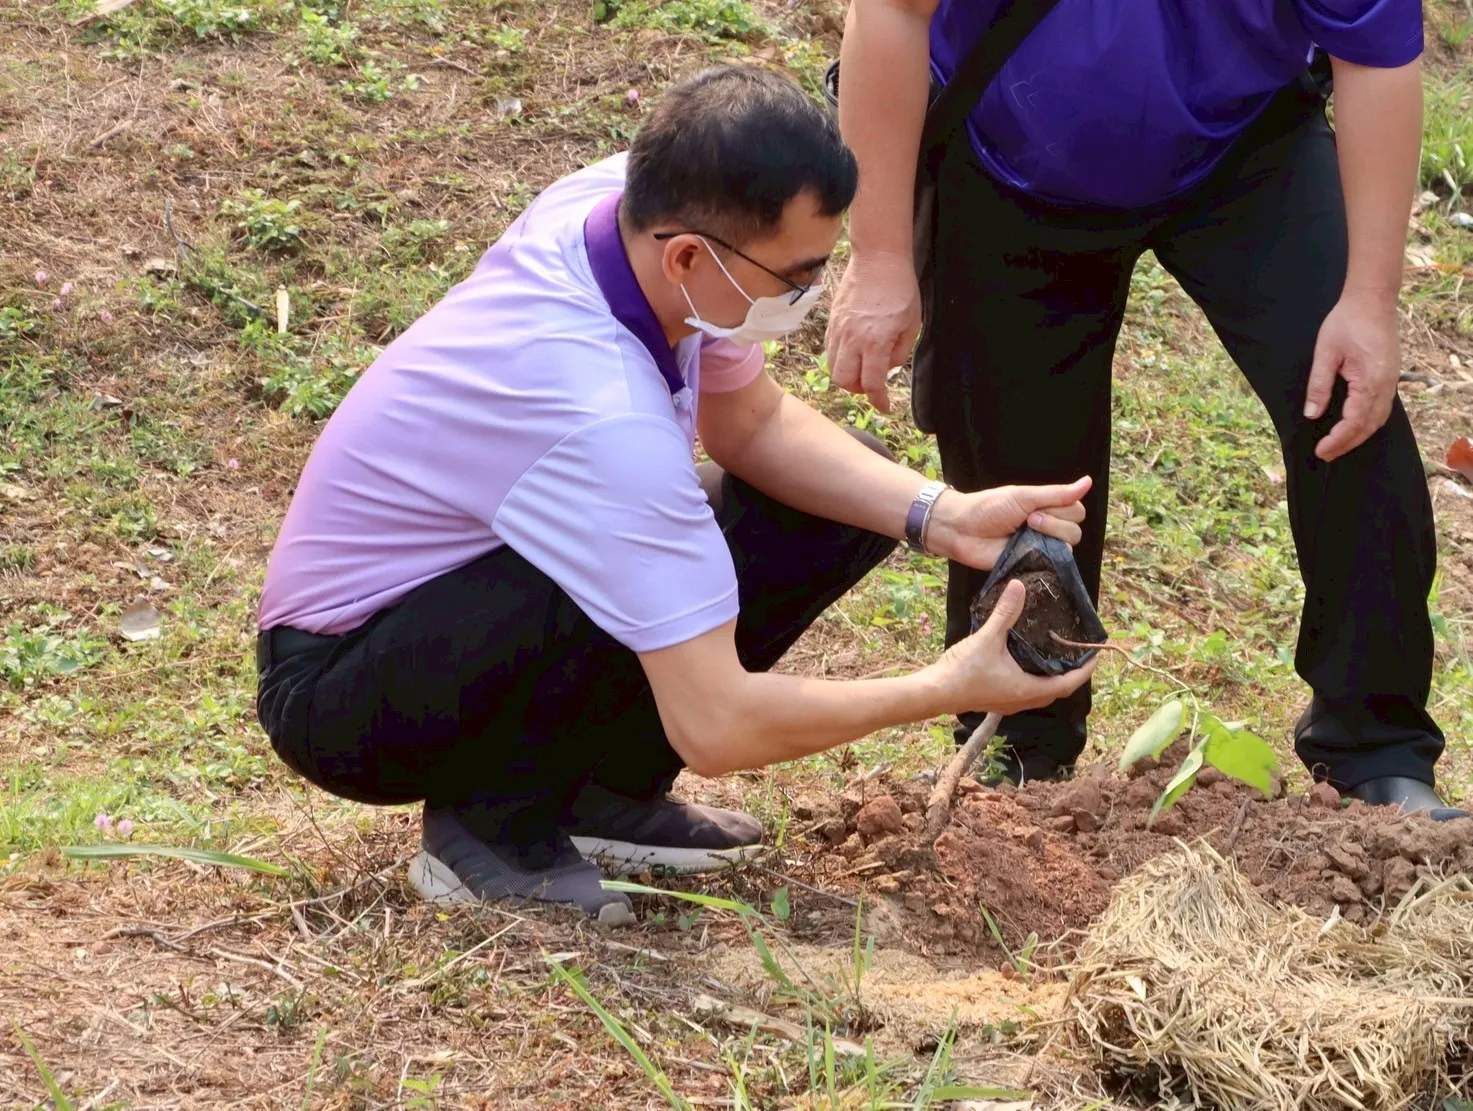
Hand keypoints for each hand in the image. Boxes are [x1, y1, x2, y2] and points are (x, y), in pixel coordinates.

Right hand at [825, 251, 920, 413]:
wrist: (878, 258)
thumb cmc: (901, 289)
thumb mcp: (912, 324)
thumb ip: (900, 352)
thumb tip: (887, 368)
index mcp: (876, 342)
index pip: (872, 384)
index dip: (879, 400)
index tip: (884, 406)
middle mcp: (853, 339)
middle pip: (845, 381)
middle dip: (859, 390)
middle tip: (872, 384)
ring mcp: (839, 330)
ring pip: (833, 368)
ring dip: (847, 376)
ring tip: (863, 368)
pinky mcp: (832, 321)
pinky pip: (830, 351)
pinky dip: (840, 359)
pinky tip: (854, 352)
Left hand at [925, 477, 1091, 569]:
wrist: (962, 529)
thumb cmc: (989, 508)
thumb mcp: (1024, 496)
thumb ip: (1057, 493)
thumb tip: (1089, 481)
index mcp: (1047, 509)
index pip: (1077, 511)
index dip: (1063, 510)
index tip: (1038, 507)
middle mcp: (1048, 529)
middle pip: (1075, 530)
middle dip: (1055, 523)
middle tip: (1029, 520)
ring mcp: (1041, 549)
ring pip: (1068, 548)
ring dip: (1049, 537)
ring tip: (1025, 532)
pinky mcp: (1032, 566)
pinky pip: (1052, 567)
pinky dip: (1045, 558)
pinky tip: (1028, 551)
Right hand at [931, 580, 1097, 714]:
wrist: (935, 692)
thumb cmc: (964, 671)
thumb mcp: (987, 638)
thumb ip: (1005, 613)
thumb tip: (1019, 586)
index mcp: (1027, 689)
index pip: (1068, 683)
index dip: (1085, 670)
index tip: (1097, 656)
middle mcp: (1022, 700)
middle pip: (1056, 691)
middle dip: (1071, 676)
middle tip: (1077, 656)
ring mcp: (1008, 704)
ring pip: (1040, 694)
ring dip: (1051, 679)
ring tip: (1055, 659)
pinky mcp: (995, 701)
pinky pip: (1024, 693)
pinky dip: (1033, 681)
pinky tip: (1024, 665)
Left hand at [1303, 290, 1400, 461]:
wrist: (1372, 299)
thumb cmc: (1346, 321)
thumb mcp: (1325, 352)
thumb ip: (1319, 385)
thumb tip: (1312, 413)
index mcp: (1371, 380)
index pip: (1354, 421)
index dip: (1338, 439)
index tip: (1320, 450)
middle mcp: (1386, 384)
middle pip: (1369, 426)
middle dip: (1347, 443)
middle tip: (1325, 455)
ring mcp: (1392, 381)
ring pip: (1379, 419)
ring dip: (1359, 436)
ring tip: (1337, 446)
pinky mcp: (1390, 376)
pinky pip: (1382, 408)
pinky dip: (1368, 423)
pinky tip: (1354, 427)